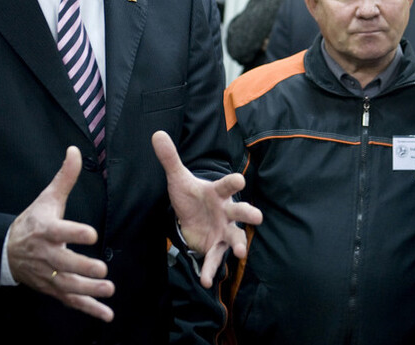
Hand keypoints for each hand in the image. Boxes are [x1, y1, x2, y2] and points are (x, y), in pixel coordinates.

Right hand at [7, 146, 114, 321]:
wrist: (6, 250)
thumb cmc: (33, 221)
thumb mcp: (46, 198)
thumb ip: (65, 177)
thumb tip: (74, 150)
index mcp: (47, 231)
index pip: (61, 232)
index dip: (76, 233)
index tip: (92, 234)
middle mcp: (47, 255)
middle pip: (65, 263)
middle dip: (83, 268)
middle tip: (102, 270)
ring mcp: (50, 274)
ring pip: (68, 285)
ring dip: (89, 291)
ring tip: (109, 290)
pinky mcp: (53, 288)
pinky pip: (71, 301)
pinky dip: (89, 309)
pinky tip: (107, 314)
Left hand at [152, 131, 261, 287]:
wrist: (192, 216)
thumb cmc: (191, 196)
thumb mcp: (178, 178)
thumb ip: (170, 158)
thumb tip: (156, 133)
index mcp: (218, 192)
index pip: (228, 185)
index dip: (234, 183)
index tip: (240, 181)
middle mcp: (226, 211)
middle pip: (240, 211)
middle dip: (249, 214)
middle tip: (258, 217)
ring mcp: (224, 230)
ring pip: (235, 237)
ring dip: (240, 244)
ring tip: (242, 253)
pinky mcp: (216, 246)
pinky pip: (216, 259)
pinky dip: (211, 270)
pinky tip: (206, 281)